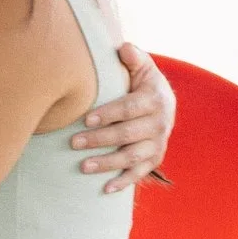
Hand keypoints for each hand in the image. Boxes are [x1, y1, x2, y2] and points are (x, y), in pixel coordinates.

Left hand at [70, 41, 173, 192]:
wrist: (164, 102)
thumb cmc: (142, 82)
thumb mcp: (142, 66)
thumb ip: (133, 57)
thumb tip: (124, 48)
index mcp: (155, 99)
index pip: (129, 108)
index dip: (108, 114)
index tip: (86, 119)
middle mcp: (160, 123)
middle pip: (128, 134)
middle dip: (100, 139)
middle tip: (73, 142)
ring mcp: (158, 143)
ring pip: (132, 156)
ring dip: (108, 163)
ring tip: (83, 166)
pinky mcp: (155, 158)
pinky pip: (139, 173)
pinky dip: (123, 182)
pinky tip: (104, 189)